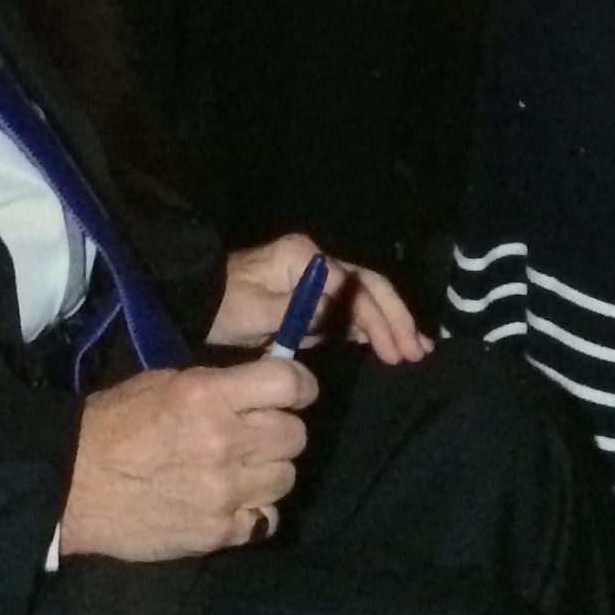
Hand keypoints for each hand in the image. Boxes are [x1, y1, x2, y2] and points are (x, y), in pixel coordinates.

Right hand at [60, 356, 315, 558]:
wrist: (73, 486)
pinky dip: (256, 511)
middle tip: (257, 432)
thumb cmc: (115, 423)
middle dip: (281, 430)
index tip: (294, 391)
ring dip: (269, 471)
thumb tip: (263, 388)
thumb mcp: (166, 382)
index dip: (299, 385)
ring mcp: (224, 493)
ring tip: (241, 469)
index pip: (289, 383)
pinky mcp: (218, 534)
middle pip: (295, 435)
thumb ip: (219, 386)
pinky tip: (233, 502)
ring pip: (287, 478)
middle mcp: (224, 443)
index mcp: (209, 396)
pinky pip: (267, 519)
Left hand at [208, 232, 431, 363]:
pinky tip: (389, 350)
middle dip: (395, 321)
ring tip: (416, 355)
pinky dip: (371, 332)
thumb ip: (295, 309)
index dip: (381, 316)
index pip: (357, 285)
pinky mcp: (312, 306)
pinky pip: (349, 317)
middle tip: (417, 355)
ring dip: (390, 327)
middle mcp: (318, 266)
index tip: (395, 348)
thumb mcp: (254, 309)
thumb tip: (334, 307)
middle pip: (369, 289)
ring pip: (364, 303)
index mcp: (306, 259)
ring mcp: (317, 285)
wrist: (197, 306)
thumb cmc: (222, 306)